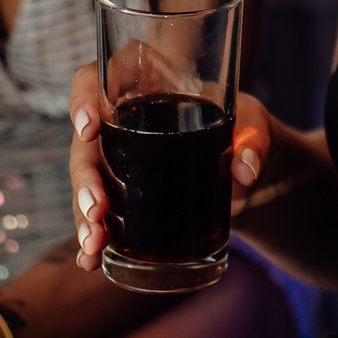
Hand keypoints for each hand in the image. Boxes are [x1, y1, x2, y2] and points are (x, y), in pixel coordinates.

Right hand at [67, 64, 272, 271]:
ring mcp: (118, 161)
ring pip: (86, 183)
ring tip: (94, 246)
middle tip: (97, 211)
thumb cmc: (245, 129)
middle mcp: (122, 121)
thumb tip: (245, 172)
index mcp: (147, 85)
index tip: (90, 129)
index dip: (83, 96)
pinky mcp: (123, 196)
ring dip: (83, 215)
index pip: (101, 76)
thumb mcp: (254, 125)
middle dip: (84, 179)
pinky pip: (97, 214)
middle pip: (86, 142)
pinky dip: (91, 239)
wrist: (246, 171)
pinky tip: (90, 261)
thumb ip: (254, 140)